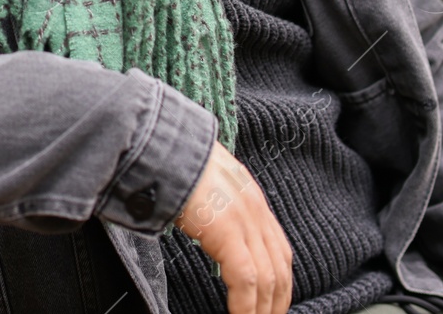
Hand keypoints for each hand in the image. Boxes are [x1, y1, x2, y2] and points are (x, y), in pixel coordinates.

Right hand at [173, 140, 292, 313]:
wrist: (163, 145)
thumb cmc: (173, 163)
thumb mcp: (206, 185)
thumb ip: (217, 209)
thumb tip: (209, 229)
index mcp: (252, 201)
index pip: (280, 253)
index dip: (280, 284)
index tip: (272, 305)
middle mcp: (255, 211)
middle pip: (279, 270)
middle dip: (276, 303)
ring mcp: (244, 221)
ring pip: (267, 279)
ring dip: (262, 309)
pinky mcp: (228, 231)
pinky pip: (245, 279)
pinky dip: (245, 305)